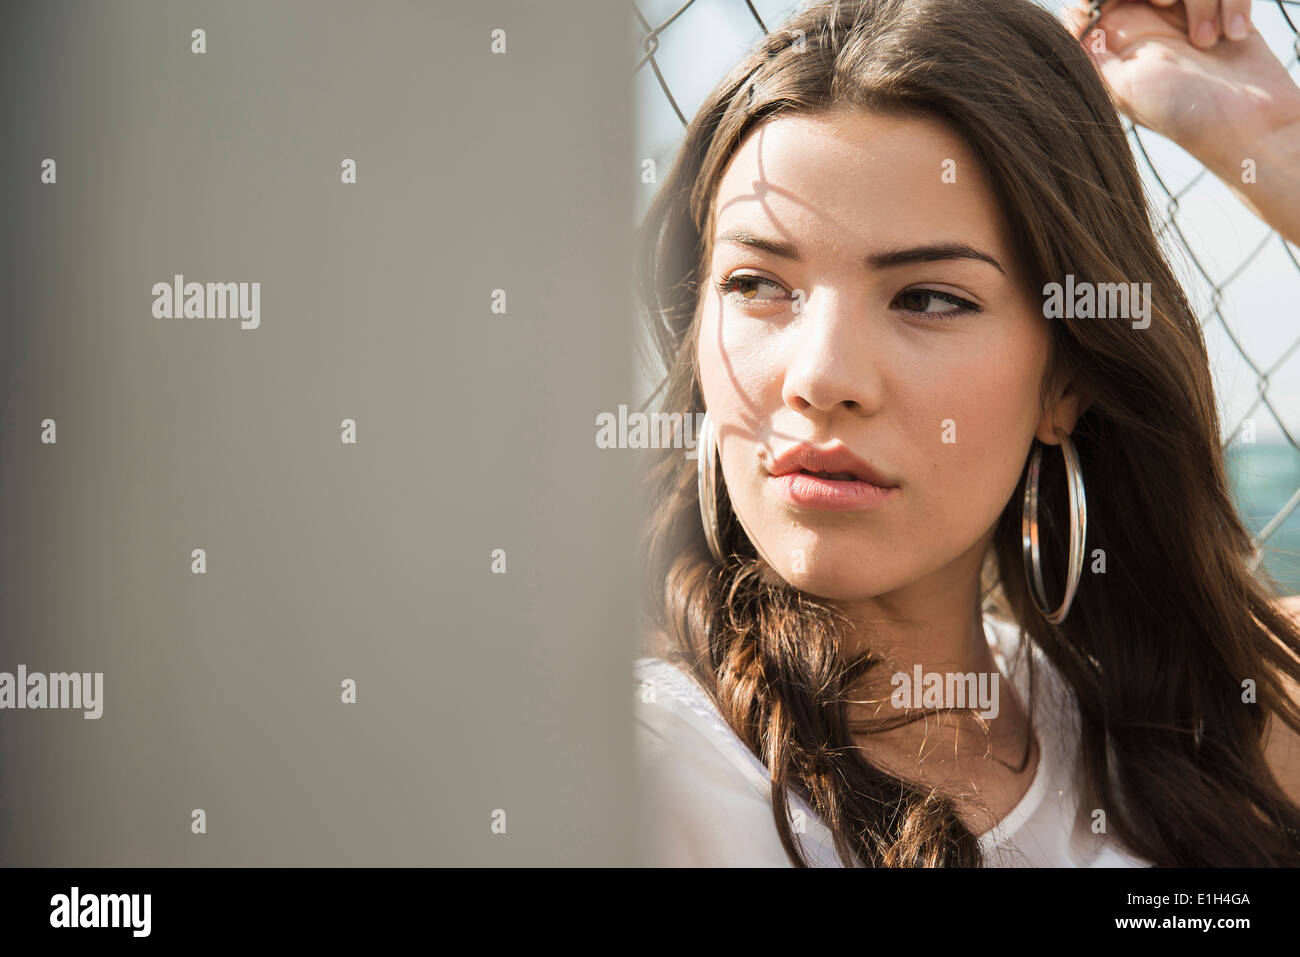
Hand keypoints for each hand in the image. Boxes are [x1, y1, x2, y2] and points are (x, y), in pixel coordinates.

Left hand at [1060, 0, 1299, 168]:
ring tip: (1206, 42)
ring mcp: (1187, 17)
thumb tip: (1065, 19)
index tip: (1133, 2)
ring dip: (1200, 1)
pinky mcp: (1224, 12)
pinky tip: (1232, 36)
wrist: (1249, 128)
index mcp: (1115, 41)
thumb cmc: (1182, 115)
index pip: (1096, 1)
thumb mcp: (1122, 87)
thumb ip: (1089, 53)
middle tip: (1165, 2)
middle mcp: (1148, 24)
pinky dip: (1232, 3)